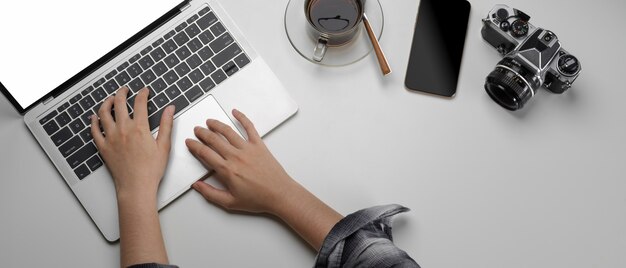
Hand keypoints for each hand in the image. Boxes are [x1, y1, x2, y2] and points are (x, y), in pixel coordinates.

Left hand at [91, 87, 174, 195]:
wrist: (136, 186)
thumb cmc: (151, 170)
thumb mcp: (164, 146)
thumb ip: (167, 125)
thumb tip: (170, 109)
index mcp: (139, 128)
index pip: (140, 103)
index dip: (142, 94)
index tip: (144, 91)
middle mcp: (123, 130)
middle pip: (119, 103)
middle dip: (122, 93)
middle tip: (125, 90)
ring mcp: (111, 138)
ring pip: (104, 113)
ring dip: (106, 102)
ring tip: (110, 99)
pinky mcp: (103, 147)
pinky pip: (94, 130)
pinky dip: (93, 121)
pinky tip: (95, 117)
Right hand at [187, 110, 342, 249]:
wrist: (279, 194)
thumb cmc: (258, 199)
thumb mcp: (230, 202)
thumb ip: (210, 193)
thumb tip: (197, 186)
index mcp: (227, 170)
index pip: (205, 153)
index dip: (194, 146)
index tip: (189, 142)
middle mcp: (236, 156)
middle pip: (214, 139)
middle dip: (202, 133)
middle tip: (197, 130)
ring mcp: (248, 149)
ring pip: (228, 131)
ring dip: (216, 124)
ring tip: (209, 121)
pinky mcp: (259, 145)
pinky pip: (249, 127)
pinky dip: (242, 118)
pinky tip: (235, 112)